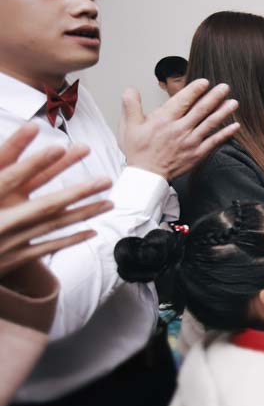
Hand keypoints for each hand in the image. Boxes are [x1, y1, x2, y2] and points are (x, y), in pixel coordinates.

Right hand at [0, 124, 113, 276]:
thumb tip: (4, 153)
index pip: (10, 175)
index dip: (34, 162)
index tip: (57, 146)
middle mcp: (1, 222)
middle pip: (45, 203)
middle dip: (78, 190)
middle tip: (106, 179)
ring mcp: (10, 243)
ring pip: (54, 225)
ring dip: (84, 213)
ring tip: (110, 201)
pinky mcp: (15, 259)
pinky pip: (48, 247)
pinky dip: (71, 239)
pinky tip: (92, 231)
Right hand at [120, 79, 239, 178]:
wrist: (147, 176)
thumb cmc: (139, 151)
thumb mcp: (129, 126)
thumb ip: (131, 105)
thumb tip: (131, 89)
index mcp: (164, 120)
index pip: (183, 100)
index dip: (195, 89)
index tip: (204, 82)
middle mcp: (180, 129)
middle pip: (201, 109)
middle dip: (214, 96)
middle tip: (224, 87)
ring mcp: (190, 142)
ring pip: (210, 123)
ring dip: (223, 112)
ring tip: (233, 102)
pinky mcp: (197, 153)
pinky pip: (214, 141)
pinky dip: (226, 133)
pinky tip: (235, 126)